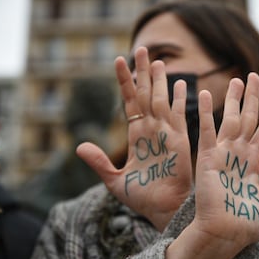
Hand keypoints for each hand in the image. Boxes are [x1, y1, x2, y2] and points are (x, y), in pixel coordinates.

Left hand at [77, 47, 191, 230]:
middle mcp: (151, 129)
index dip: (124, 81)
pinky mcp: (180, 140)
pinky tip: (179, 83)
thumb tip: (79, 146)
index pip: (128, 101)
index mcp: (136, 135)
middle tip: (142, 49)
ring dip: (159, 80)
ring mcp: (166, 133)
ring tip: (157, 60)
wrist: (162, 209)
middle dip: (143, 72)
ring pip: (161, 99)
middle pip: (145, 94)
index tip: (119, 60)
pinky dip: (179, 99)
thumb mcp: (113, 180)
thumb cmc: (141, 197)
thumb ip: (99, 162)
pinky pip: (180, 115)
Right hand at [193, 73, 258, 248]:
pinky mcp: (207, 159)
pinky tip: (203, 94)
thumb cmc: (246, 226)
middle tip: (252, 76)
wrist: (223, 235)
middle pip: (247, 119)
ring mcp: (223, 155)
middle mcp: (239, 154)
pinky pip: (206, 132)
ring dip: (233, 100)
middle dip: (251, 98)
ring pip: (230, 120)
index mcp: (253, 163)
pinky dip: (204, 114)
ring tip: (237, 79)